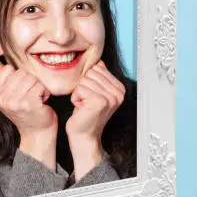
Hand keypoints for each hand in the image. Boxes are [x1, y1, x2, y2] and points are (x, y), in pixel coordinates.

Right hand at [0, 63, 57, 167]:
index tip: (20, 89)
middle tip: (29, 95)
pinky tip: (41, 102)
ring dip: (37, 86)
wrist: (36, 131)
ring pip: (31, 78)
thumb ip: (1, 80)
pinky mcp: (28, 104)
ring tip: (35, 98)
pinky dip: (44, 92)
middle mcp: (1, 99)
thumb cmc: (25, 110)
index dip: (18, 76)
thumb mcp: (7, 96)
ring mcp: (14, 102)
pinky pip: (40, 86)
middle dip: (29, 81)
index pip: (7, 69)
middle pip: (21, 72)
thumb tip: (0, 64)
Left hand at [66, 61, 125, 178]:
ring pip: (84, 81)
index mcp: (120, 88)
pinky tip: (81, 108)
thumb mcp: (96, 91)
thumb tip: (98, 62)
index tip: (91, 95)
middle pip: (91, 73)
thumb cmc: (87, 114)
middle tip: (87, 101)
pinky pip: (80, 89)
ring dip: (79, 93)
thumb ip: (99, 76)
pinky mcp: (99, 102)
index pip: (98, 67)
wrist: (84, 135)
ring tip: (84, 105)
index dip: (89, 80)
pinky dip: (76, 98)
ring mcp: (110, 97)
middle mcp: (118, 92)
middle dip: (83, 86)